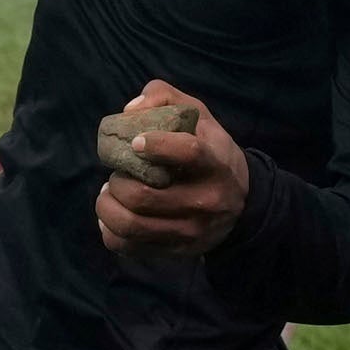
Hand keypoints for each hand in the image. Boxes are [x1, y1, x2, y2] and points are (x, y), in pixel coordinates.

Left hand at [94, 77, 247, 257]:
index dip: (157, 145)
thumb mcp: (199, 117)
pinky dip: (109, 230)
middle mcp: (206, 202)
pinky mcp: (176, 251)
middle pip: (144, 196)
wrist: (242, 204)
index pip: (189, 153)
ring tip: (109, 193)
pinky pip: (128, 247)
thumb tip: (129, 111)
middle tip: (117, 174)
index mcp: (215, 164)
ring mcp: (191, 231)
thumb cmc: (211, 151)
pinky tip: (112, 215)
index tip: (136, 142)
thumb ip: (165, 97)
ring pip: (130, 225)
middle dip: (117, 182)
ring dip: (107, 206)